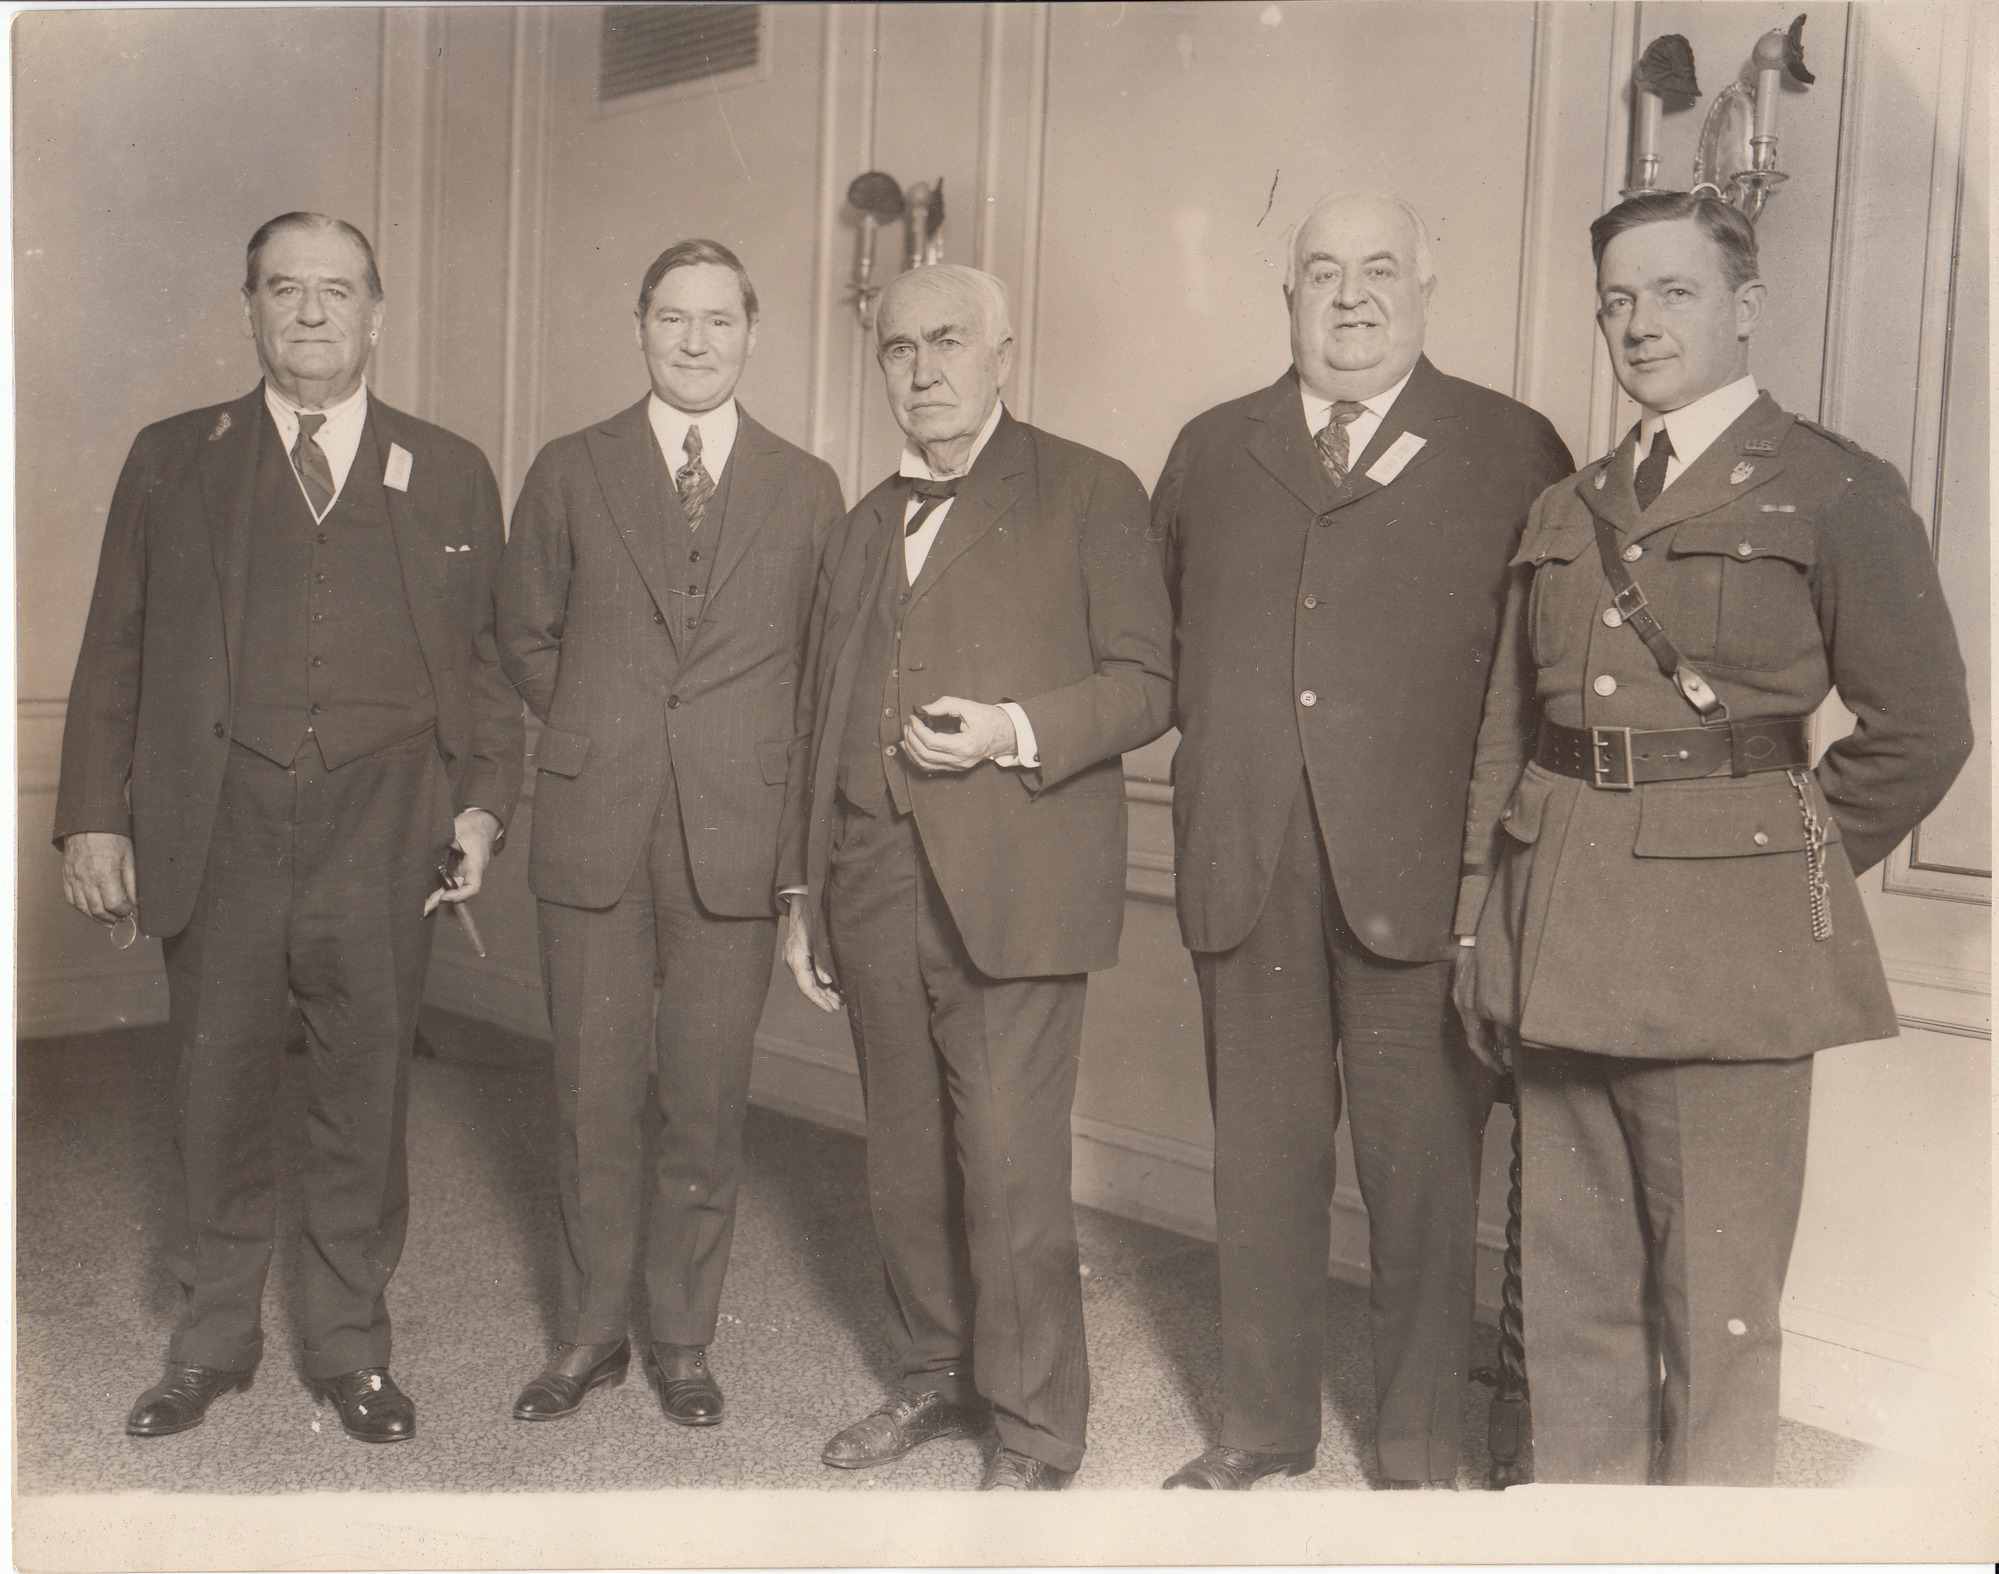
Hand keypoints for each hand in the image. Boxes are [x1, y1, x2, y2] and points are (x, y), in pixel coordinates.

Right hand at [62, 832, 137, 923]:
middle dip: (112, 918)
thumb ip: (132, 881)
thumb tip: (135, 901)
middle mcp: (87, 879)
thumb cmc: (111, 837)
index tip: (130, 910)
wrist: (89, 824)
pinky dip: (82, 909)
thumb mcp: (129, 857)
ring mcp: (74, 879)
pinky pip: (71, 899)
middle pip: (98, 910)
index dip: (123, 911)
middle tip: (121, 919)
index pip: (114, 904)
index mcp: (105, 874)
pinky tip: (91, 911)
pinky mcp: (66, 877)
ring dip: (96, 918)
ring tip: (108, 921)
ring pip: (83, 908)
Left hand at [424, 808, 500, 915]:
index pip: (473, 887)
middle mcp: (470, 871)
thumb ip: (442, 839)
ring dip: (436, 898)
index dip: (459, 895)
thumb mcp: (457, 829)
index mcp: (476, 863)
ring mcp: (463, 871)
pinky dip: (436, 888)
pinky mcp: (456, 868)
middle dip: (440, 902)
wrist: (481, 822)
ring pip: (451, 889)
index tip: (445, 897)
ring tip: (420, 908)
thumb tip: (423, 848)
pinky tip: (424, 894)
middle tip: (423, 910)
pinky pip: (447, 882)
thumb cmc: (472, 826)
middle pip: (458, 892)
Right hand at [783, 898, 841, 1012]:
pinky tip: (833, 986)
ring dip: (824, 990)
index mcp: (795, 958)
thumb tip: (827, 981)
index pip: (806, 987)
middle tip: (839, 1007)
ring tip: (839, 999)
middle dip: (823, 998)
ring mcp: (794, 958)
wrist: (802, 899)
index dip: (819, 1000)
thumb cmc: (813, 916)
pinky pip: (809, 972)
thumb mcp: (820, 938)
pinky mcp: (799, 954)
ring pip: (809, 980)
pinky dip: (821, 980)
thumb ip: (822, 961)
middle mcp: (792, 960)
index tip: (831, 1009)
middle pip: (808, 986)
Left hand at [901, 697, 1015, 772]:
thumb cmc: (989, 719)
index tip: (913, 717)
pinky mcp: (956, 767)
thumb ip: (944, 704)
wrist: (1006, 734)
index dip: (918, 729)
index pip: (932, 742)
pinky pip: (931, 767)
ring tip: (906, 734)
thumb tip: (923, 709)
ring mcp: (958, 766)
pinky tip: (911, 747)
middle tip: (908, 724)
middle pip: (926, 754)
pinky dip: (917, 757)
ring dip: (911, 749)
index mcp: (966, 746)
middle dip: (912, 738)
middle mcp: (961, 760)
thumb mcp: (968, 706)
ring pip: (926, 764)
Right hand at [1452, 942, 1512, 1073]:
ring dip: (1489, 1034)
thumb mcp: (1505, 994)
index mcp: (1469, 1006)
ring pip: (1475, 1020)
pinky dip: (1486, 1020)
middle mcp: (1462, 1001)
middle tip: (1504, 1062)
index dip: (1488, 1059)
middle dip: (1489, 1050)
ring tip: (1504, 1045)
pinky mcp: (1466, 983)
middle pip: (1474, 1033)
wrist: (1477, 931)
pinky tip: (1498, 1021)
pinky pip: (1474, 1008)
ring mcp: (1462, 991)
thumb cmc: (1495, 959)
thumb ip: (1505, 1019)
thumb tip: (1506, 1041)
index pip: (1475, 1042)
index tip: (1501, 1070)